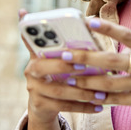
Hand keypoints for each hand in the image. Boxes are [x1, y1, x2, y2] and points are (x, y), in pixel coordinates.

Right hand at [19, 10, 107, 125]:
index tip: (59, 38)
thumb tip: (89, 22)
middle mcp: (30, 70)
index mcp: (35, 54)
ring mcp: (33, 89)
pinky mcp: (39, 105)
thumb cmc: (57, 75)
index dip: (41, 38)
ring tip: (101, 92)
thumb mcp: (57, 59)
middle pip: (42, 67)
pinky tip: (99, 107)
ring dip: (81, 91)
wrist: (43, 106)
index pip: (31, 41)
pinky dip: (83, 106)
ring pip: (57, 90)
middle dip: (64, 66)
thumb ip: (68, 45)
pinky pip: (63, 106)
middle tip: (84, 66)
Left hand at [64, 17, 130, 125]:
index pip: (129, 36)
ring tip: (69, 78)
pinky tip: (86, 95)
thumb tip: (108, 47)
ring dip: (87, 80)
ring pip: (111, 82)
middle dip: (87, 57)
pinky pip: (116, 99)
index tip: (90, 22)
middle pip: (113, 60)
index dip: (109, 29)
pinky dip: (100, 97)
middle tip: (65, 55)